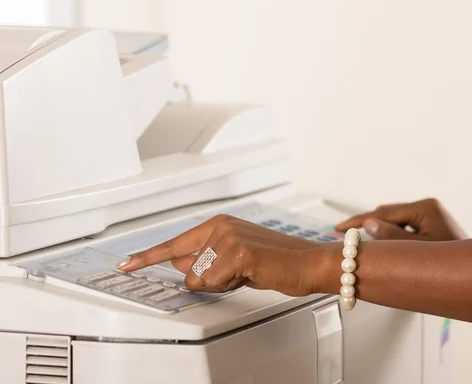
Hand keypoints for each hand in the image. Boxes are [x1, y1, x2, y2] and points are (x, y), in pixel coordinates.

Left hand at [116, 215, 336, 295]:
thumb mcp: (235, 260)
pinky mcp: (238, 251)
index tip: (125, 265)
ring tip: (249, 273)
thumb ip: (206, 259)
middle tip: (240, 273)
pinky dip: (231, 286)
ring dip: (223, 284)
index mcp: (218, 224)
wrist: (307, 263)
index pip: (175, 244)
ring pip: (201, 279)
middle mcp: (220, 226)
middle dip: (211, 281)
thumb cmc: (276, 262)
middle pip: (189, 271)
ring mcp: (228, 237)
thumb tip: (181, 266)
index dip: (148, 256)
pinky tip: (252, 274)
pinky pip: (215, 282)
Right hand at [336, 198, 466, 240]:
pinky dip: (389, 235)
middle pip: (386, 214)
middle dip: (365, 225)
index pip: (383, 213)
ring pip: (393, 221)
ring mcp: (429, 216)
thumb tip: (368, 224)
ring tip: (357, 242)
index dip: (358, 221)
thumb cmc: (455, 266)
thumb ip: (391, 237)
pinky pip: (403, 227)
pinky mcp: (430, 225)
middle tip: (342, 235)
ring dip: (377, 231)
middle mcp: (427, 208)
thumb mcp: (417, 251)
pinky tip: (378, 244)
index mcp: (425, 208)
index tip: (340, 227)